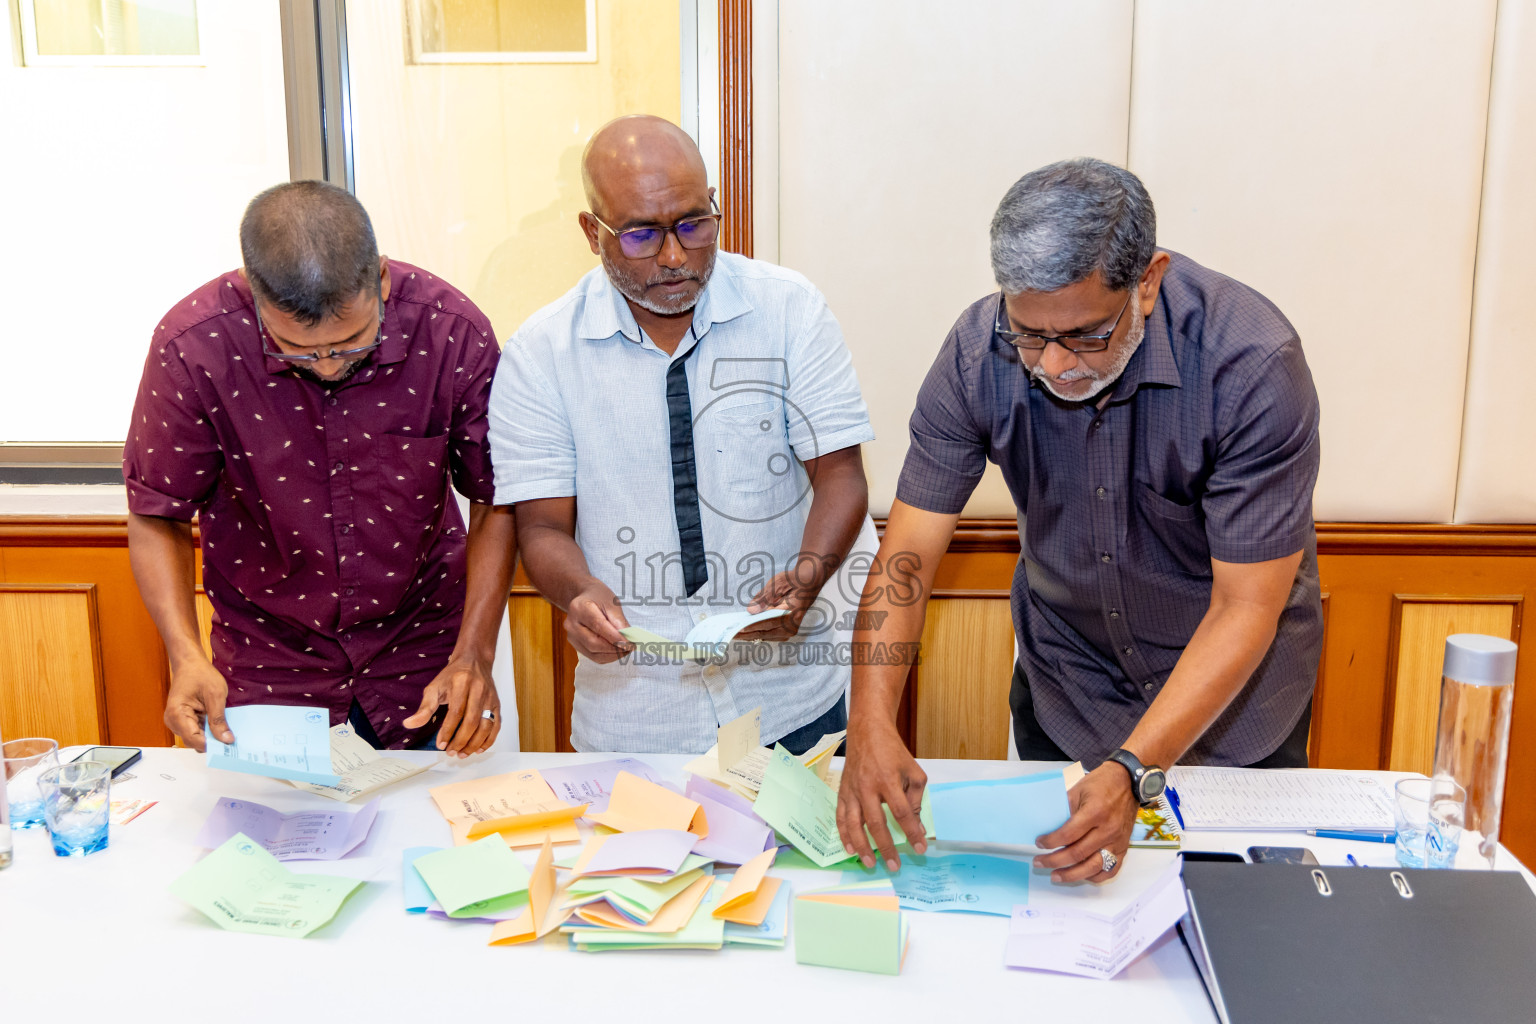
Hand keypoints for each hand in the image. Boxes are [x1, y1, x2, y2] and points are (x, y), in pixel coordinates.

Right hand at [163, 658, 232, 752]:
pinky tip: (220, 726)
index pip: (193, 738)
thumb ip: (219, 719)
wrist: (190, 664)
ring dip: (210, 737)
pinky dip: (208, 731)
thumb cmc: (201, 675)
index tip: (228, 746)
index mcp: (177, 713)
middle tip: (231, 739)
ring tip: (227, 731)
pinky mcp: (183, 721)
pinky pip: (196, 731)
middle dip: (212, 742)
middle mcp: (173, 721)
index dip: (211, 744)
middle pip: (193, 741)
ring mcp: (177, 722)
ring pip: (195, 738)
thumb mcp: (215, 695)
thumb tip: (226, 740)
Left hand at [404, 653, 499, 757]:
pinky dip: (488, 740)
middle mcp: (478, 690)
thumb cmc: (453, 676)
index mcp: (461, 683)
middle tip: (451, 752)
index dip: (448, 731)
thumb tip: (409, 724)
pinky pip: (496, 725)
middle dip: (461, 740)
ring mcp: (490, 698)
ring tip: (463, 753)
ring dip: (474, 743)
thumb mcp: (434, 687)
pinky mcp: (497, 704)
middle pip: (472, 721)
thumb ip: (424, 707)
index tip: (441, 744)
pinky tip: (479, 748)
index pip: (456, 712)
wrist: (474, 661)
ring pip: (486, 725)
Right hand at [564, 578, 630, 662]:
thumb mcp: (611, 603)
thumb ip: (619, 621)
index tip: (630, 643)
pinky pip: (592, 656)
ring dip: (612, 655)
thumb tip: (627, 639)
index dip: (615, 637)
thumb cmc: (599, 597)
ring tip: (626, 650)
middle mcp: (571, 623)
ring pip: (593, 653)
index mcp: (579, 608)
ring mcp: (571, 636)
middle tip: (630, 648)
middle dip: (614, 649)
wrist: (584, 597)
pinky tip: (616, 651)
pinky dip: (607, 657)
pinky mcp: (575, 644)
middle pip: (593, 643)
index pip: (598, 626)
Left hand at [738, 569, 820, 640]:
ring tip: (734, 633)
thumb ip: (765, 597)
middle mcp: (791, 626)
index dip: (750, 627)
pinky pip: (768, 634)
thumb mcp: (779, 582)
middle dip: (746, 633)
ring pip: (765, 636)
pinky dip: (756, 632)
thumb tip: (751, 611)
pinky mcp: (786, 631)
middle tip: (730, 633)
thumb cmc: (794, 580)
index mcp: (790, 614)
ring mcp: (789, 630)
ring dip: (750, 634)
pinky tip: (744, 631)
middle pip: (764, 632)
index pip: (766, 623)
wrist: (809, 582)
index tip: (736, 630)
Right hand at [835, 717, 927, 869]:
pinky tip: (850, 848)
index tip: (920, 848)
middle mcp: (868, 786)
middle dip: (886, 847)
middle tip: (894, 866)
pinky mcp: (842, 791)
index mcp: (889, 779)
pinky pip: (840, 816)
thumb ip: (915, 799)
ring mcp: (852, 790)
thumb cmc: (893, 752)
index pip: (901, 812)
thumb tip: (917, 827)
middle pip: (876, 823)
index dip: (911, 832)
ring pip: (854, 823)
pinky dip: (844, 834)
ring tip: (870, 863)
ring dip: (862, 846)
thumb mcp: (913, 770)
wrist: (867, 732)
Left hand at [1033, 763, 1137, 882]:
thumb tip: (1048, 828)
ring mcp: (1117, 841)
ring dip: (1072, 875)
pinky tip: (1081, 875)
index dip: (1051, 842)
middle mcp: (1108, 829)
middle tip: (1039, 862)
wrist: (1129, 783)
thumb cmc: (1102, 784)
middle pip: (1078, 854)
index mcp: (1095, 812)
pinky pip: (1110, 869)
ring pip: (1093, 867)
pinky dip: (1094, 876)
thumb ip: (1064, 810)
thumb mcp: (1078, 790)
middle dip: (1055, 861)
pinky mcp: (1124, 848)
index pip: (1068, 834)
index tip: (1040, 843)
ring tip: (1056, 876)